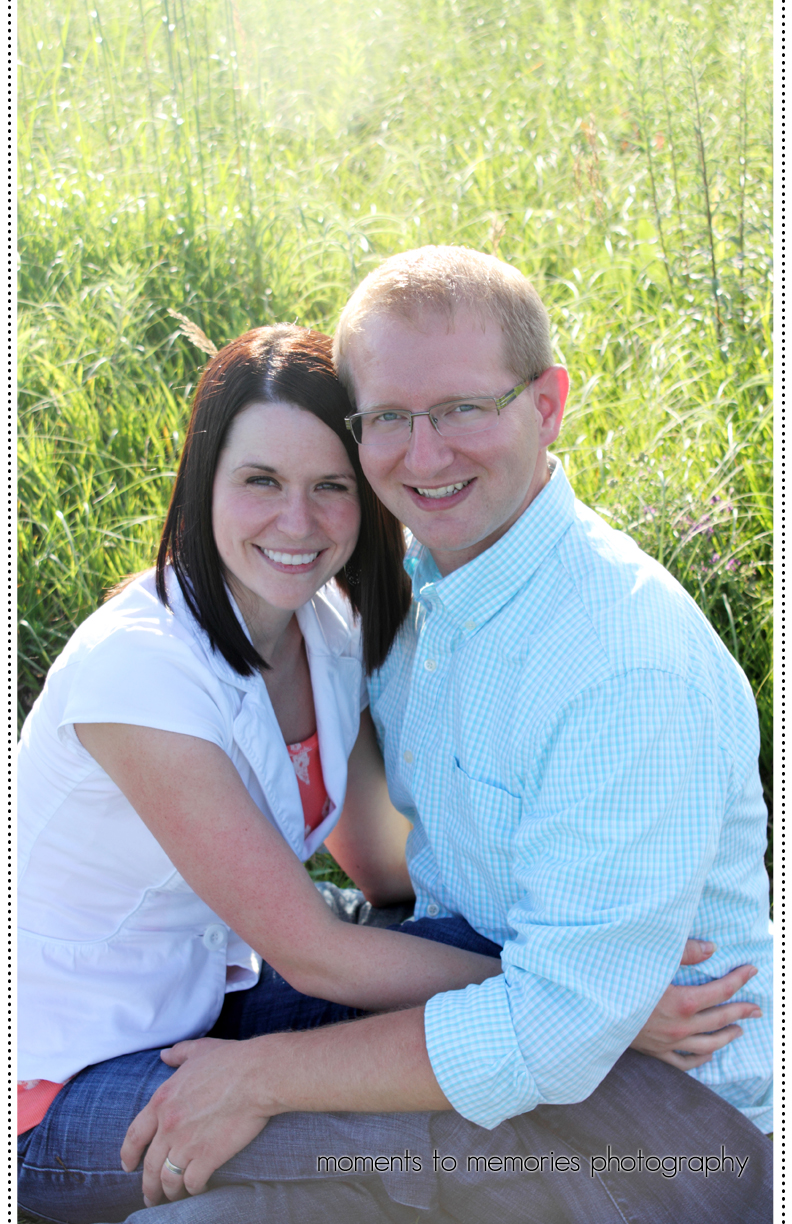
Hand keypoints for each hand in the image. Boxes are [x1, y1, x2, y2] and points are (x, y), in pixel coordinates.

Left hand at [121, 1037, 276, 1204]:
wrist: (257, 1075)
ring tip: (173, 1198)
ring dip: (169, 1192)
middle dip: (148, 1185)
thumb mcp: (198, 1050)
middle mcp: (168, 1126)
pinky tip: (198, 1188)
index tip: (127, 1166)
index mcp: (162, 1101)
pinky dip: (193, 1190)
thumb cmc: (232, 1060)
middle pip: (149, 1166)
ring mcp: (186, 1144)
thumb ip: (178, 1054)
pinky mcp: (207, 1157)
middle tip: (151, 1196)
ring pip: (168, 1179)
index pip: (135, 1135)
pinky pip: (192, 1183)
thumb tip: (164, 1055)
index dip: (128, 1154)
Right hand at [631, 939, 761, 1069]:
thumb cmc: (618, 980)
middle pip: (720, 1019)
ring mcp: (668, 1043)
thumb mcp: (650, 960)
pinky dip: (701, 1059)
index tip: (751, 971)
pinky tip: (709, 1053)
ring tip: (740, 1030)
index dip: (738, 979)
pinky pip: (684, 1062)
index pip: (721, 991)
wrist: (592, 1012)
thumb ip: (684, 952)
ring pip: (708, 1045)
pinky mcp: (655, 1053)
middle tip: (757, 1007)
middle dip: (741, 1011)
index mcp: (682, 1002)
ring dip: (727, 1036)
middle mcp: (680, 1027)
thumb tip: (712, 948)